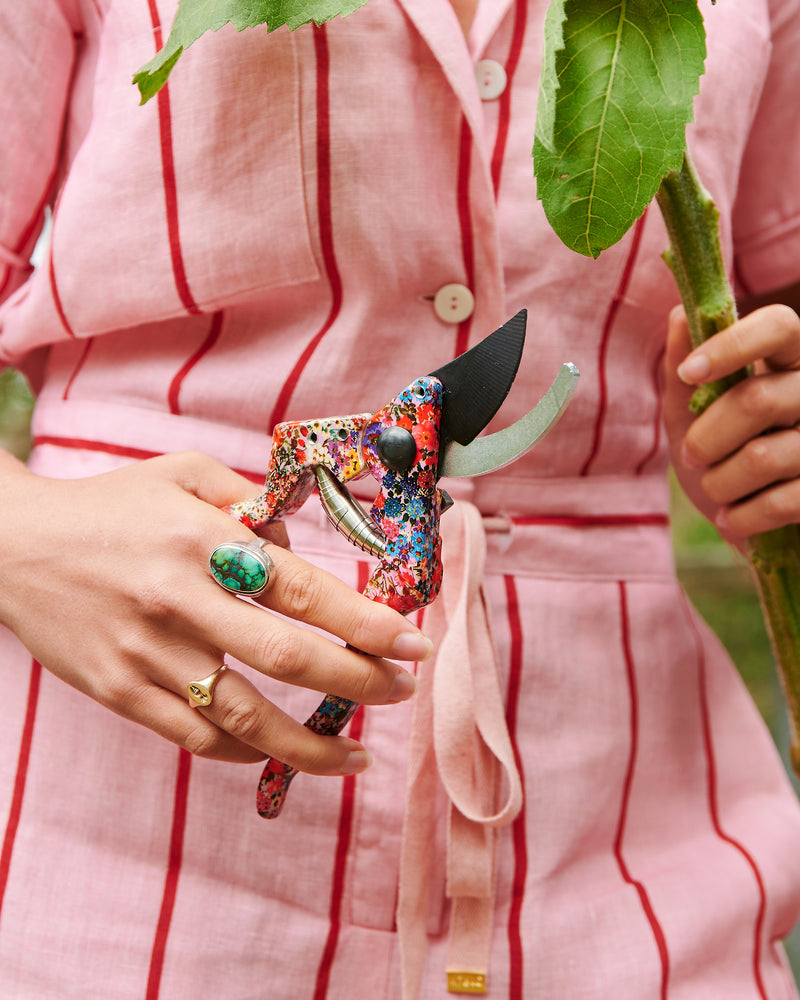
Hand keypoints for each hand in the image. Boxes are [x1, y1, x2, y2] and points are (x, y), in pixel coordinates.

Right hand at [0, 450, 429, 772]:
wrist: (11, 548)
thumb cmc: (109, 508)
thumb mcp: (182, 474)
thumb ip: (250, 499)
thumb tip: (302, 545)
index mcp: (199, 540)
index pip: (301, 589)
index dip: (365, 621)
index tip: (413, 642)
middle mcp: (177, 600)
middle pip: (286, 657)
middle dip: (359, 681)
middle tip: (403, 690)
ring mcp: (146, 654)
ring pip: (244, 716)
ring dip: (312, 743)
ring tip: (358, 755)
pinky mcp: (119, 692)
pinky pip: (195, 738)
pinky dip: (247, 751)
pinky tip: (281, 750)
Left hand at [663, 303, 799, 540]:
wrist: (746, 526)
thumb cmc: (719, 458)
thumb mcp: (689, 414)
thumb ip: (683, 367)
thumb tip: (680, 312)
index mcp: (789, 362)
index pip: (779, 325)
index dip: (733, 345)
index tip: (690, 373)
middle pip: (758, 399)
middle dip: (707, 437)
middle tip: (692, 456)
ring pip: (762, 457)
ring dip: (720, 482)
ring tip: (716, 489)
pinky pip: (781, 502)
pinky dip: (741, 516)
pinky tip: (732, 518)